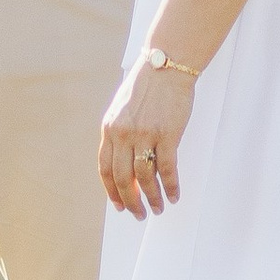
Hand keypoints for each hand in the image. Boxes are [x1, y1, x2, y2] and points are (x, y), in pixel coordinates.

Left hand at [99, 57, 193, 217]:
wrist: (167, 65)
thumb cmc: (147, 86)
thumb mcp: (122, 109)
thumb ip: (120, 134)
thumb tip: (126, 164)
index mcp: (109, 128)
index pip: (105, 168)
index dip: (111, 191)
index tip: (119, 205)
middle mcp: (123, 134)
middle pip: (123, 178)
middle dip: (131, 201)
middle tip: (139, 214)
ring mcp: (145, 135)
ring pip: (145, 177)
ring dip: (152, 197)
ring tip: (158, 208)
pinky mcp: (167, 134)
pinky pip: (167, 169)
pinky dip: (171, 186)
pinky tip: (174, 195)